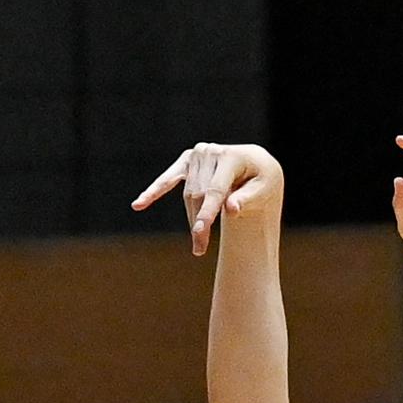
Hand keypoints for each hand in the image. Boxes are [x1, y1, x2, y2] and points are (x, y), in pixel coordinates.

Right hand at [132, 142, 283, 256]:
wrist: (255, 164)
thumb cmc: (261, 180)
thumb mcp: (264, 190)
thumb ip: (248, 200)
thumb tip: (231, 210)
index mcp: (232, 156)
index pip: (216, 190)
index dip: (208, 212)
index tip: (199, 232)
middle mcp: (212, 152)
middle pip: (199, 195)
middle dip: (200, 223)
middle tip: (200, 250)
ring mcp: (197, 155)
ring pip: (189, 195)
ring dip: (193, 217)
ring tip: (199, 240)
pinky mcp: (186, 161)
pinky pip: (167, 179)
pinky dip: (153, 192)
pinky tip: (138, 204)